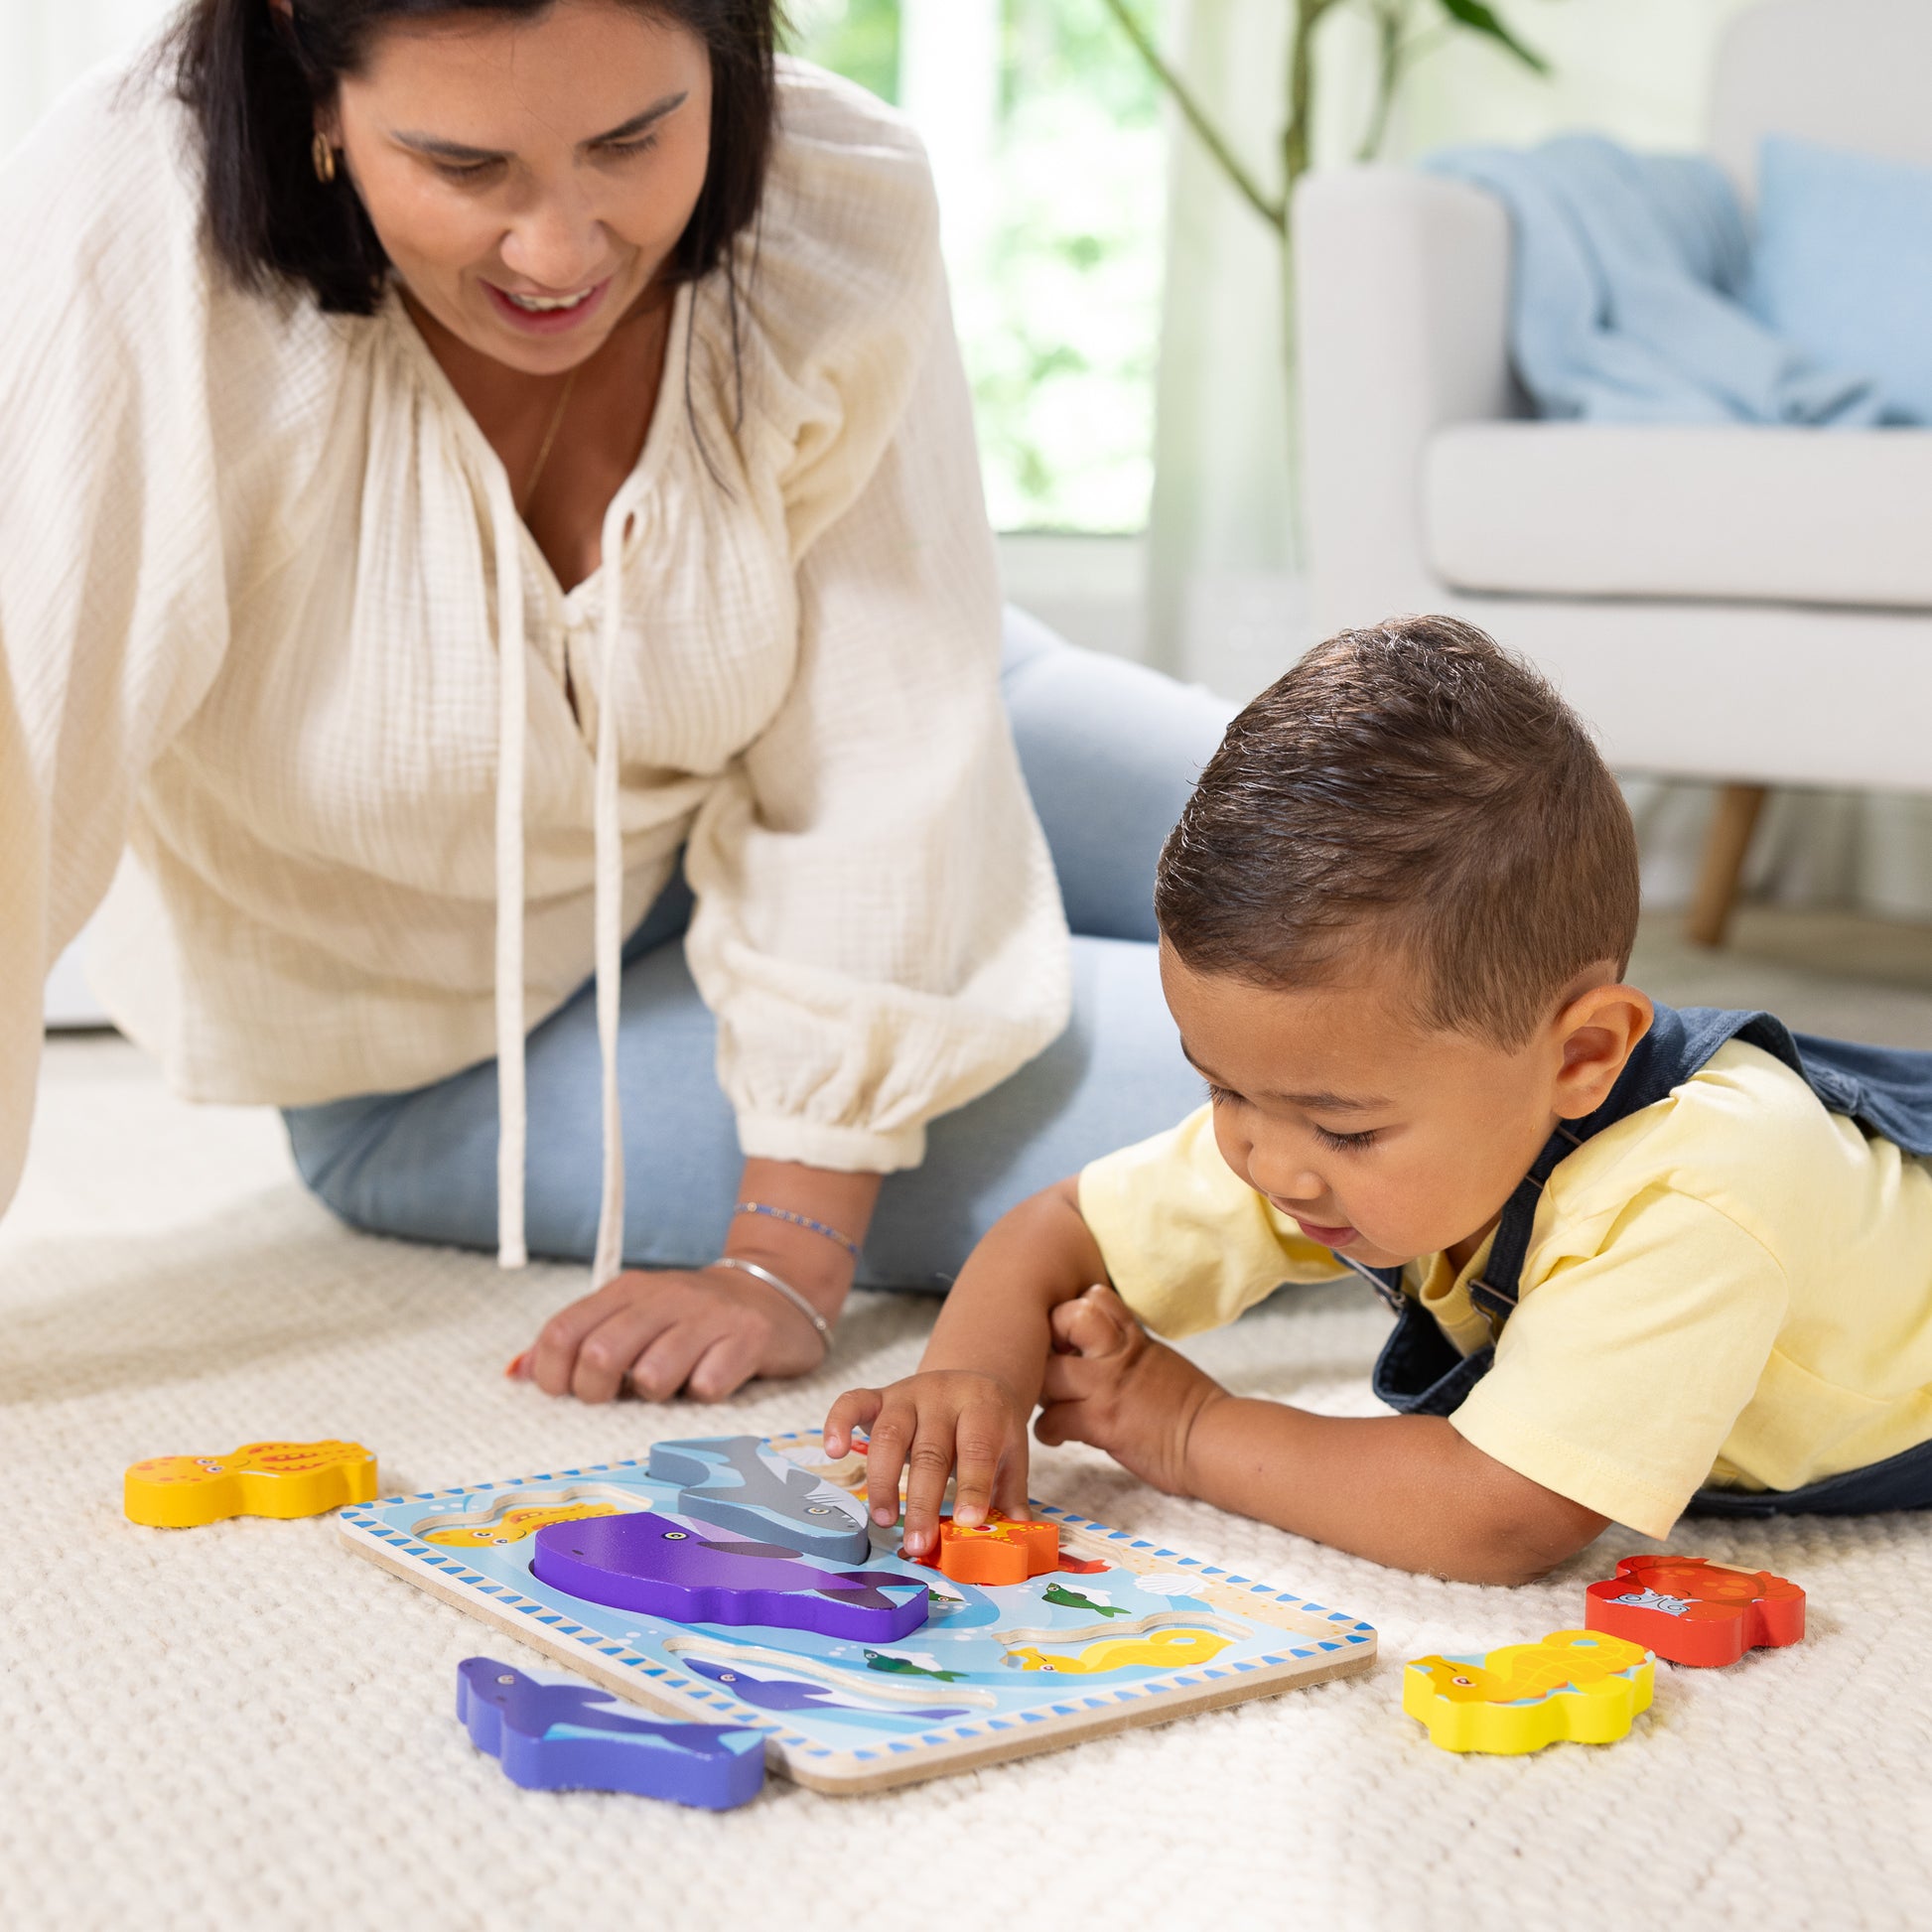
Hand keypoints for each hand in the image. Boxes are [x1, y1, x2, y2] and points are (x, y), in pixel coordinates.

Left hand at [522, 1265, 826, 1402]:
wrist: (775, 1288)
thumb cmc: (691, 1317)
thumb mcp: (632, 1316)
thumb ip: (578, 1340)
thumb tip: (518, 1373)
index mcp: (627, 1291)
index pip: (563, 1333)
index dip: (555, 1375)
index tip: (570, 1393)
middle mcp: (664, 1297)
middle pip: (600, 1355)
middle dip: (599, 1394)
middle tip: (619, 1399)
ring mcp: (709, 1316)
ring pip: (653, 1375)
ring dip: (657, 1396)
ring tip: (673, 1385)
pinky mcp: (749, 1337)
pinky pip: (709, 1385)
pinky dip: (705, 1395)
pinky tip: (713, 1380)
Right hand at [823, 1371, 1031, 1556]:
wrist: (972, 1382)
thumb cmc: (990, 1431)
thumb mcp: (1010, 1455)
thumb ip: (1011, 1496)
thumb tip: (1019, 1540)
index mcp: (983, 1408)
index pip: (977, 1448)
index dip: (972, 1486)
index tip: (966, 1523)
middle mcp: (944, 1394)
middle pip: (930, 1449)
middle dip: (922, 1499)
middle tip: (918, 1543)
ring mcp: (908, 1392)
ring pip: (890, 1434)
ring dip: (884, 1480)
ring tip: (885, 1521)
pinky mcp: (879, 1395)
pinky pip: (852, 1402)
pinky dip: (837, 1423)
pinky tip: (833, 1452)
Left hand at [1034, 1285, 1224, 1494]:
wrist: (1215, 1440)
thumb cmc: (1190, 1406)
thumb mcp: (1159, 1359)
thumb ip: (1128, 1349)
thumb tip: (1096, 1351)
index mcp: (1134, 1338)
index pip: (1095, 1297)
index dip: (1074, 1311)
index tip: (1070, 1337)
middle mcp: (1118, 1356)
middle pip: (1065, 1320)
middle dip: (1048, 1342)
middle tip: (1052, 1367)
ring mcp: (1108, 1387)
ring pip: (1050, 1373)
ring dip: (1042, 1392)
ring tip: (1051, 1404)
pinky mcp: (1102, 1422)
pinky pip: (1053, 1419)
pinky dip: (1048, 1430)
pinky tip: (1057, 1435)